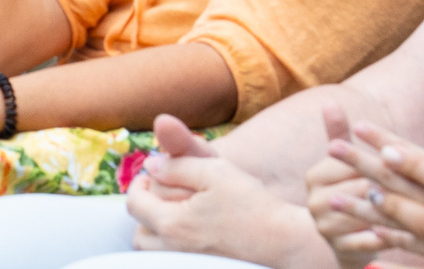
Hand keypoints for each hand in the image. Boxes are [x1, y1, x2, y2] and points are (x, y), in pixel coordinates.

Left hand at [127, 114, 325, 266]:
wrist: (288, 244)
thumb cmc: (254, 205)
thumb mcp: (216, 171)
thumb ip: (177, 165)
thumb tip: (150, 165)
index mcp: (173, 225)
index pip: (134, 203)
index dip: (140, 183)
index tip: (154, 174)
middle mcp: (175, 251)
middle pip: (139, 233)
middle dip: (145, 210)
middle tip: (161, 194)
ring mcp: (189, 265)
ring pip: (152, 252)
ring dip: (155, 232)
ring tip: (174, 214)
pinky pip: (173, 261)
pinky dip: (172, 248)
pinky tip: (191, 233)